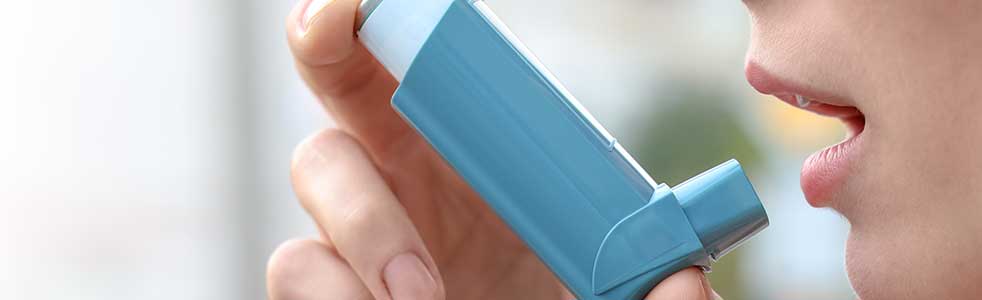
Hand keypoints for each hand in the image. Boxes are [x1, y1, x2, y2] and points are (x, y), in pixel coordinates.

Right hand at [265, 0, 720, 298]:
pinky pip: (296, 270)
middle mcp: (396, 178)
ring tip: (423, 294)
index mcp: (462, 150)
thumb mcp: (611, 293)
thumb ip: (648, 282)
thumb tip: (685, 280)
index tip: (360, 0)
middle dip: (324, 43)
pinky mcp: (326, 289)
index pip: (410, 60)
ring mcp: (349, 237)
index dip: (372, 16)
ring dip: (365, 226)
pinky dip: (335, 291)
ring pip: (314, 177)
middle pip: (337, 83)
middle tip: (334, 33)